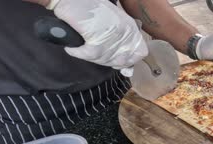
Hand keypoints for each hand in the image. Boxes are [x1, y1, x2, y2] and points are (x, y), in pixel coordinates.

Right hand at [33, 0, 147, 73]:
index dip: (130, 60)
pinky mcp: (97, 41)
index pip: (140, 53)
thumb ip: (121, 40)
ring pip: (104, 60)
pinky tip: (72, 48)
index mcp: (131, 27)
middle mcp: (125, 32)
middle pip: (122, 60)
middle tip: (94, 53)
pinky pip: (88, 55)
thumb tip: (124, 67)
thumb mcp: (113, 22)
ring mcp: (113, 37)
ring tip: (82, 48)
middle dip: (107, 60)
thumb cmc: (90, 7)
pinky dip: (78, 52)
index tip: (118, 61)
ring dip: (91, 57)